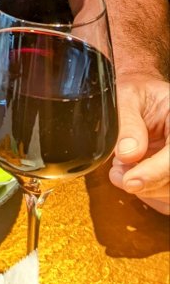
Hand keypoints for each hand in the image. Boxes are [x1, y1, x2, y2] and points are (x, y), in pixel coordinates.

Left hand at [109, 74, 169, 214]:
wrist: (138, 93)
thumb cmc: (136, 91)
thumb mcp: (127, 97)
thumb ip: (128, 123)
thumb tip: (127, 154)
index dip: (155, 173)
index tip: (130, 181)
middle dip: (147, 183)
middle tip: (118, 173)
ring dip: (145, 189)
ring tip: (119, 169)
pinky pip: (165, 193)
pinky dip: (147, 190)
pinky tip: (129, 174)